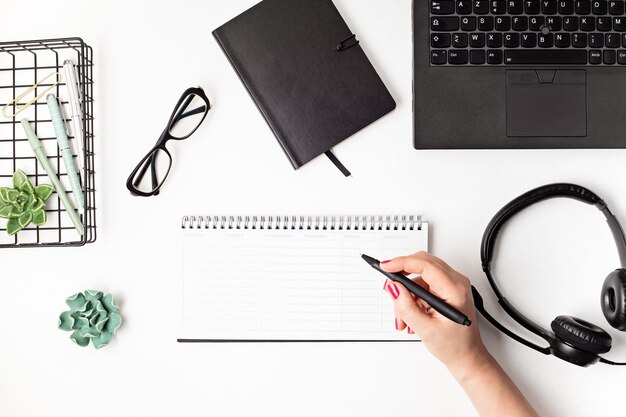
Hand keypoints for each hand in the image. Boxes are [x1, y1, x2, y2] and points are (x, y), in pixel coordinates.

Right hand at [382, 251, 488, 375]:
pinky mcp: (446, 290)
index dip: (403, 263)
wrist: (466, 357)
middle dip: (403, 279)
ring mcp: (452, 285)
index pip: (426, 265)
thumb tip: (394, 288)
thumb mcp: (425, 329)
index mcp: (455, 290)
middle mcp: (456, 283)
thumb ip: (407, 307)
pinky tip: (410, 315)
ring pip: (419, 277)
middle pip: (422, 265)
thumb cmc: (454, 346)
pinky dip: (412, 298)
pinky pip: (423, 285)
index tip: (386, 267)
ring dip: (406, 294)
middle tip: (390, 291)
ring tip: (403, 318)